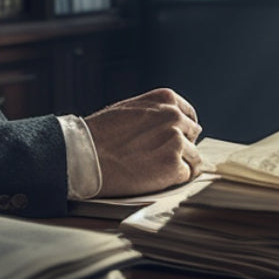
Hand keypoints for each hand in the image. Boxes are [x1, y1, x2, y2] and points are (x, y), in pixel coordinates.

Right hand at [83, 88, 201, 197]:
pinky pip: (186, 175)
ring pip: (193, 158)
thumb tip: (171, 126)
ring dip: (178, 165)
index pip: (189, 116)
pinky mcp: (174, 166)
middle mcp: (174, 116)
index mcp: (165, 99)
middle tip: (158, 158)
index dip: (180, 131)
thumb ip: (154, 113)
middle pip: (192, 136)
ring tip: (154, 169)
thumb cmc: (100, 134)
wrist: (85, 155)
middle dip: (180, 147)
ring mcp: (176, 141)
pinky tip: (154, 177)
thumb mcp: (129, 108)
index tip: (169, 141)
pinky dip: (172, 180)